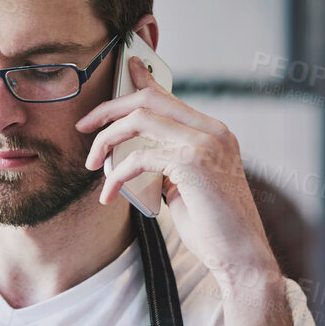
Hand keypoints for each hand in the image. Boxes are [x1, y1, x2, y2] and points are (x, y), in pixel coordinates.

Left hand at [77, 56, 281, 292]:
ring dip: (106, 140)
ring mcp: (205, 143)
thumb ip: (167, 162)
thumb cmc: (213, 225)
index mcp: (213, 132)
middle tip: (84, 126)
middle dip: (109, 109)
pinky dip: (116, 175)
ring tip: (91, 163)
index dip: (142, 80)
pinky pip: (138, 158)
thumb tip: (133, 155)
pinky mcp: (192, 162)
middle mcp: (212, 130)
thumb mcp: (186, 184)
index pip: (169, 97)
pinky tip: (108, 194)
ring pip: (138, 120)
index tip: (123, 70)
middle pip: (149, 99)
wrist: (240, 255)